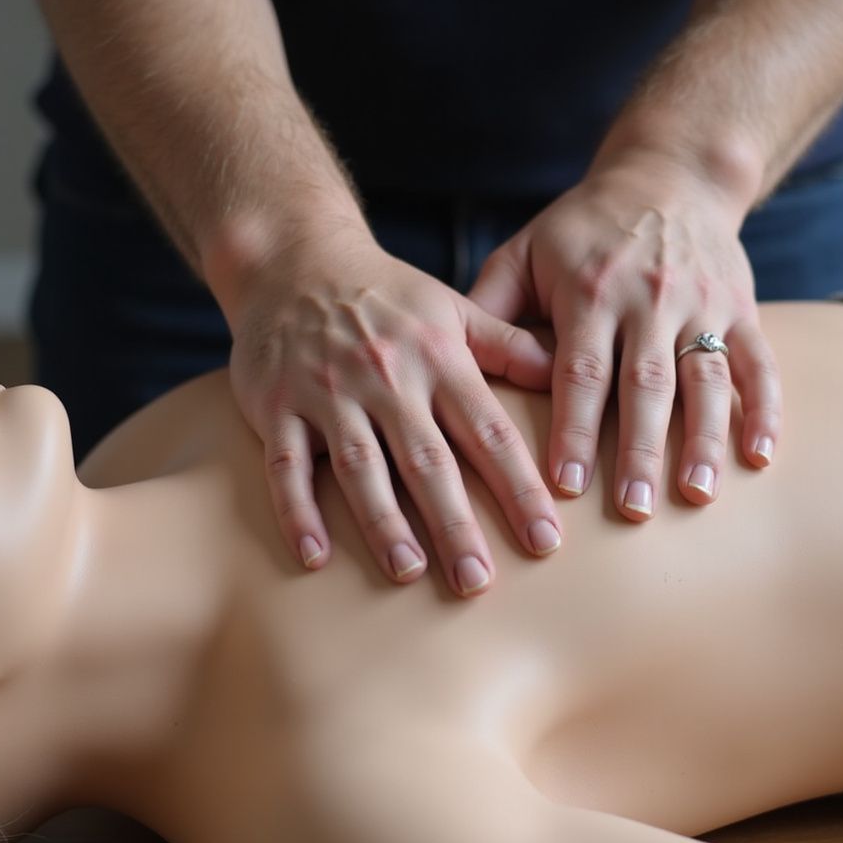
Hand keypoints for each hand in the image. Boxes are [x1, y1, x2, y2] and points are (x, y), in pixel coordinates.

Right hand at [226, 227, 562, 595]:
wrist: (295, 259)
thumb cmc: (386, 295)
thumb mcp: (452, 308)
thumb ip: (507, 346)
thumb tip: (565, 374)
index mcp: (438, 359)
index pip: (488, 432)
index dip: (518, 488)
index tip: (545, 541)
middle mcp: (386, 378)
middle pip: (426, 460)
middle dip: (455, 524)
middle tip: (478, 583)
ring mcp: (328, 392)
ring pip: (360, 465)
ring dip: (384, 522)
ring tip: (408, 572)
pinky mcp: (277, 406)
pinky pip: (287, 465)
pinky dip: (298, 511)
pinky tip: (314, 556)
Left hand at [469, 150, 780, 519]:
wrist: (670, 175)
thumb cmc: (583, 228)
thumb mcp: (525, 252)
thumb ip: (490, 308)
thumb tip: (452, 369)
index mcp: (590, 291)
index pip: (580, 372)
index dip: (575, 429)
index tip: (566, 485)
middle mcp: (649, 300)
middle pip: (645, 385)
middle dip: (640, 451)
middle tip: (634, 510)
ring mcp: (702, 304)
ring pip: (705, 379)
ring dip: (704, 440)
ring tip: (698, 495)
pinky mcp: (742, 308)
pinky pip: (759, 362)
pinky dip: (764, 409)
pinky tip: (760, 456)